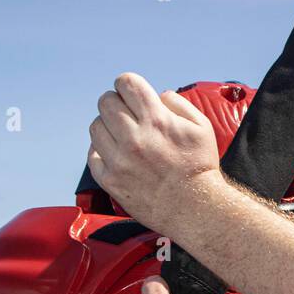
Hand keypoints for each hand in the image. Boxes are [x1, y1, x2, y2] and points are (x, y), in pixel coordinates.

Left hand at [87, 72, 221, 231]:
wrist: (196, 209)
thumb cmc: (200, 168)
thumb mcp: (201, 127)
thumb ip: (178, 103)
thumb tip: (157, 95)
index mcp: (156, 120)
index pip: (125, 83)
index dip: (128, 85)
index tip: (132, 94)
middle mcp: (134, 138)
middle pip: (106, 102)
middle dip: (116, 103)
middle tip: (126, 115)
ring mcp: (119, 160)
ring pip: (95, 126)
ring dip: (107, 127)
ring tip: (121, 137)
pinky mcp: (111, 181)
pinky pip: (92, 155)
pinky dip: (101, 152)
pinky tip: (116, 155)